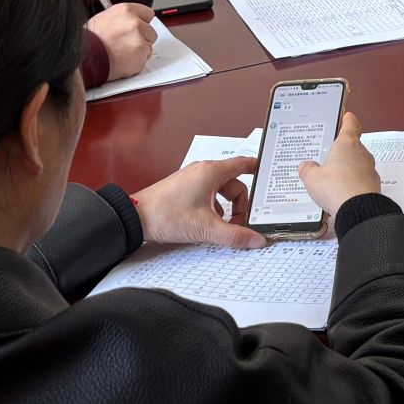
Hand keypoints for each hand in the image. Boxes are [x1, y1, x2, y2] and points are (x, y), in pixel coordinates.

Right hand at [88, 3, 153, 80]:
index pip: (148, 14)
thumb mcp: (105, 18)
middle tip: (126, 43)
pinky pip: (144, 60)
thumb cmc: (89, 40)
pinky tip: (122, 60)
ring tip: (121, 53)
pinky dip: (136, 62)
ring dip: (139, 51)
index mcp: (127, 11)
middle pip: (151, 31)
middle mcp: (135, 24)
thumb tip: (135, 21)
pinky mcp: (140, 56)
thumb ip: (124, 18)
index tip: (139, 27)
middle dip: (142, 38)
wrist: (83, 58)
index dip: (142, 22)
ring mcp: (139, 41)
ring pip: (149, 46)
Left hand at [132, 156, 266, 248]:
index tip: (269, 175)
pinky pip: (207, 195)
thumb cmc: (166, 215)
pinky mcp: (183, 189)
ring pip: (220, 191)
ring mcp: (192, 179)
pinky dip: (213, 208)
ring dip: (226, 208)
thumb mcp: (205, 228)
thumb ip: (234, 235)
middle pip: (234, 184)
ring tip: (223, 227)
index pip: (244, 164)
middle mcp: (203, 171)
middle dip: (240, 205)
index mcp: (211, 172)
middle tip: (240, 224)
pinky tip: (208, 224)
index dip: (258, 169)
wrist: (134, 217)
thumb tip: (256, 239)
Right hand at [298, 111, 383, 217]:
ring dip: (349, 167)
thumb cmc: (337, 188)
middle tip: (334, 152)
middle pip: (354, 146)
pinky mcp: (373, 185)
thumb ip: (308, 170)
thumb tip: (305, 166)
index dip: (348, 121)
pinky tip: (344, 191)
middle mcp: (361, 154)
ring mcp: (369, 169)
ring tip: (335, 176)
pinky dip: (354, 182)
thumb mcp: (312, 178)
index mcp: (346, 145)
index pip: (350, 126)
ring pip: (359, 163)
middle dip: (345, 149)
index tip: (348, 117)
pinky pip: (362, 179)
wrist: (358, 209)